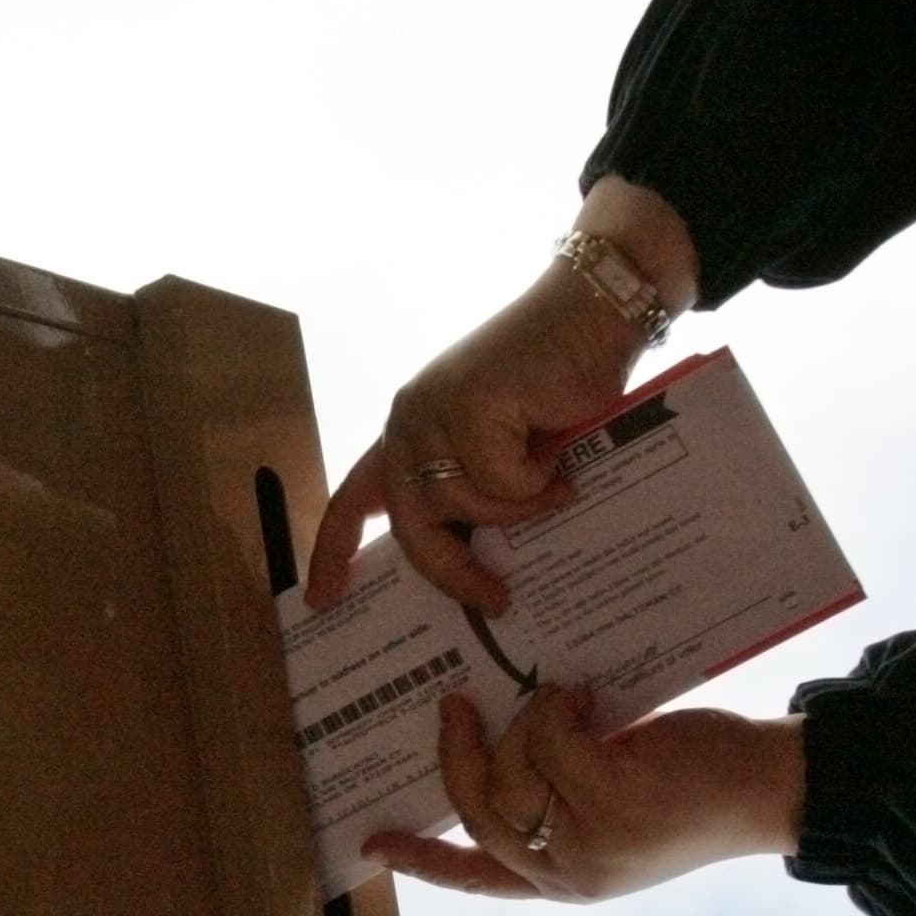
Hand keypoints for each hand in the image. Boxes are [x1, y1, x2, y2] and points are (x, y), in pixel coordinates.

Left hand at [305, 180, 699, 614]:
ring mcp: (434, 412)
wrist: (593, 315)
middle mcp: (410, 422)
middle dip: (454, 571)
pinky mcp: (469, 407)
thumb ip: (478, 491)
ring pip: (466, 506)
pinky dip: (538, 479)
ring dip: (520, 507)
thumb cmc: (558, 384)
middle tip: (495, 600)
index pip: (354, 499)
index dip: (334, 552)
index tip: (322, 600)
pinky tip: (559, 449)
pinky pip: (503, 482)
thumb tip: (480, 562)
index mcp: (409, 432)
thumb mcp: (506, 449)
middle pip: (414, 525)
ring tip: (555, 480)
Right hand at [367, 688, 804, 902]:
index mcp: (566, 879)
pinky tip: (590, 696)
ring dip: (530, 721)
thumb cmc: (698, 784)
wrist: (773, 788)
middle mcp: (570, 871)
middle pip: (478, 812)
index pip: (478, 878)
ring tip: (570, 696)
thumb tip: (493, 733)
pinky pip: (545, 739)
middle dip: (460, 756)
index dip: (421, 861)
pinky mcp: (609, 800)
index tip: (371, 842)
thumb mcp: (616, 802)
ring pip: (509, 772)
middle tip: (456, 707)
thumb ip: (557, 791)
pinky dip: (559, 706)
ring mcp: (587, 841)